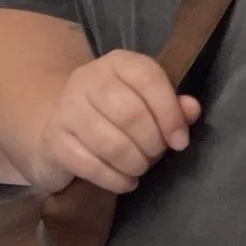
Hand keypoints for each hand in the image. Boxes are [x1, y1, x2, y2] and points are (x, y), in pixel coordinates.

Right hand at [35, 50, 200, 194]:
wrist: (60, 126)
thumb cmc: (114, 114)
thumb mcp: (146, 103)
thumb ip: (172, 105)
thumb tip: (191, 109)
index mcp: (116, 64)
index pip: (147, 78)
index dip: (170, 113)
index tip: (180, 141)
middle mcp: (86, 80)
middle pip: (129, 114)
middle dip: (151, 143)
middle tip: (155, 155)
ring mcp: (65, 110)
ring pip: (110, 143)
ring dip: (134, 163)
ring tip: (139, 167)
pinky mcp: (54, 141)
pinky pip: (90, 166)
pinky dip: (115, 179)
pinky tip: (125, 181)